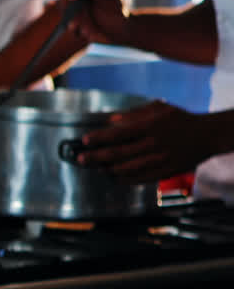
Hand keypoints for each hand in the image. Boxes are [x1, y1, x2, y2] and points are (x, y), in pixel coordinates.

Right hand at [62, 0, 128, 45]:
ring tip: (82, 27)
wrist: (119, 30)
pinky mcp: (72, 20)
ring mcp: (74, 7)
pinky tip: (85, 32)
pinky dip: (75, 28)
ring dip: (71, 17)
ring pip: (63, 8)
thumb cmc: (118, 12)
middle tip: (70, 10)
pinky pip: (67, 24)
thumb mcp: (111, 0)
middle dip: (65, 0)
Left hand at [75, 101, 216, 183]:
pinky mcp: (163, 173)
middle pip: (116, 154)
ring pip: (124, 169)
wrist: (207, 135)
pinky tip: (113, 176)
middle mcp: (153, 144)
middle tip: (80, 159)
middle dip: (94, 157)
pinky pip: (137, 179)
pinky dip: (122, 179)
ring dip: (106, 169)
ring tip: (96, 167)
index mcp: (151, 126)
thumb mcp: (158, 109)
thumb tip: (110, 120)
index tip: (84, 141)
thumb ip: (133, 114)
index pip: (118, 134)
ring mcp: (158, 160)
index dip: (98, 139)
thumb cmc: (179, 119)